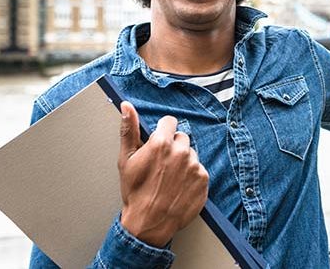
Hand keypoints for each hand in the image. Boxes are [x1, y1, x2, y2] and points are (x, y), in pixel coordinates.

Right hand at [118, 102, 208, 246]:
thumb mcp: (126, 160)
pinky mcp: (204, 179)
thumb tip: (127, 106)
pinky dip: (192, 176)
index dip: (163, 132)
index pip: (170, 122)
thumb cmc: (135, 192)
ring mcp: (194, 166)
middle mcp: (181, 151)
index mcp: (161, 143)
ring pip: (191, 154)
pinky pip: (200, 170)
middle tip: (162, 165)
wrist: (148, 223)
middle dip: (173, 147)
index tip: (159, 144)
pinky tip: (179, 186)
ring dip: (183, 162)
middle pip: (182, 138)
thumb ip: (129, 129)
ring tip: (170, 178)